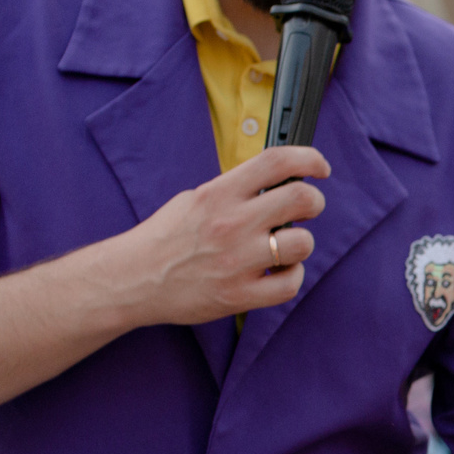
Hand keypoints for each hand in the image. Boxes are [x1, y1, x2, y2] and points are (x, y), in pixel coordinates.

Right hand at [118, 146, 329, 328]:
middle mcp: (232, 223)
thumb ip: (234, 190)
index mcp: (219, 193)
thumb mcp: (195, 198)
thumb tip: (276, 183)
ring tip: (284, 246)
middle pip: (301, 199)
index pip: (277, 162)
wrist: (134, 278)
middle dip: (314, 202)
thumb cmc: (165, 238)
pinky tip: (279, 272)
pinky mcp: (240, 295)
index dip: (308, 159)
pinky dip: (292, 276)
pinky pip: (291, 283)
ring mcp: (238, 260)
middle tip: (308, 209)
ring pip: (302, 243)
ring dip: (301, 243)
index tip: (319, 167)